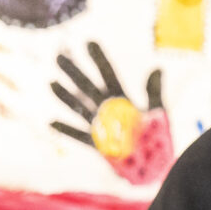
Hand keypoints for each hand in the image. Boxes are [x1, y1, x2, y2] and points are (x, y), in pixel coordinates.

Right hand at [50, 42, 174, 185]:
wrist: (156, 167)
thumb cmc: (158, 140)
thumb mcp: (158, 114)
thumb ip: (154, 93)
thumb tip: (157, 68)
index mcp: (122, 99)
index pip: (108, 75)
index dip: (99, 59)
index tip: (89, 42)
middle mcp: (108, 109)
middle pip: (88, 87)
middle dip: (74, 72)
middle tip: (59, 56)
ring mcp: (100, 126)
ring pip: (79, 107)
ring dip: (66, 96)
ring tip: (52, 82)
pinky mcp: (97, 144)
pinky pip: (79, 135)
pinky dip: (66, 129)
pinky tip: (52, 121)